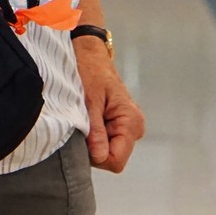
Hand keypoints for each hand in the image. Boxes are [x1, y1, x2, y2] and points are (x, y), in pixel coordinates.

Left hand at [77, 42, 143, 172]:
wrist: (90, 54)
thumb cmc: (90, 70)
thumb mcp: (89, 100)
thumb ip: (96, 130)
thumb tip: (100, 157)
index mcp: (131, 121)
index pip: (116, 160)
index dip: (96, 156)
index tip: (82, 137)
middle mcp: (134, 127)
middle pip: (111, 158)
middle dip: (93, 147)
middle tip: (81, 123)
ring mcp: (127, 127)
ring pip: (107, 151)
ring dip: (91, 140)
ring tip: (84, 116)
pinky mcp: (118, 125)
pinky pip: (105, 141)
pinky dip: (92, 134)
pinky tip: (87, 117)